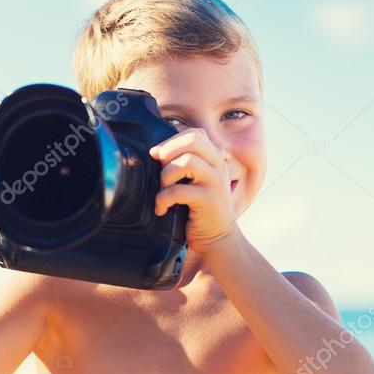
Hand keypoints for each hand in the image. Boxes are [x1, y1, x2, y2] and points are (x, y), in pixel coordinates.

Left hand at [150, 128, 238, 253]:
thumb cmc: (199, 209)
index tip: (158, 156)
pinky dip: (163, 199)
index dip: (172, 141)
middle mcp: (218, 166)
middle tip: (159, 169)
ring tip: (163, 191)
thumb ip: (184, 164)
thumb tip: (155, 152)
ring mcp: (215, 182)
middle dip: (168, 151)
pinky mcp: (208, 200)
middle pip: (193, 141)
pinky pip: (178, 191)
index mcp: (214, 158)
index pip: (194, 134)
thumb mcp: (195, 181)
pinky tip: (162, 209)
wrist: (219, 239)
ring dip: (166, 176)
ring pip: (186, 162)